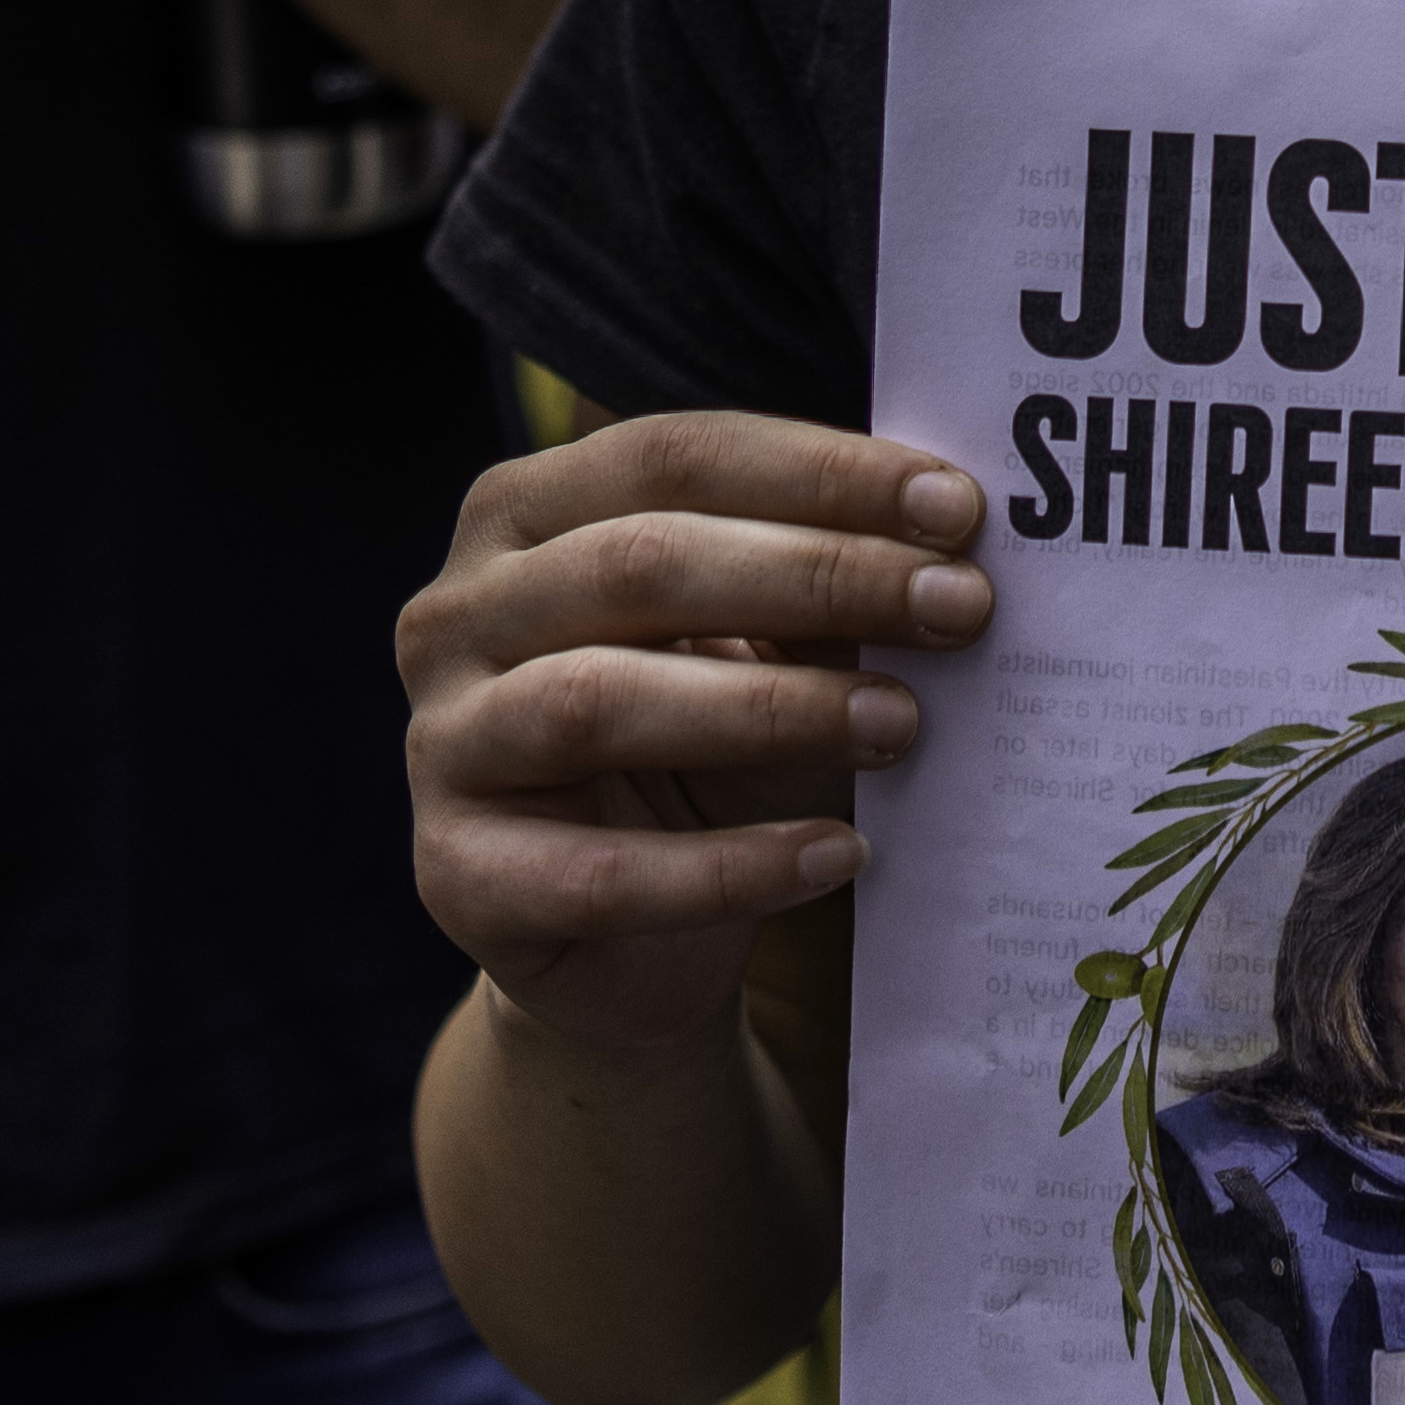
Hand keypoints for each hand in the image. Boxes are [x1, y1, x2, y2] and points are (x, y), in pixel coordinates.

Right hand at [401, 412, 992, 1067]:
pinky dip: (734, 866)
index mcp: (522, 515)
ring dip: (773, 710)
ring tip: (902, 725)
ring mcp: (444, 744)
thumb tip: (947, 542)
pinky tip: (838, 857)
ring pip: (601, 700)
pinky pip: (603, 873)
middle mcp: (455, 613)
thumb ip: (821, 590)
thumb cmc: (703, 757)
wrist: (621, 948)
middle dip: (820, 577)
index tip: (957, 508)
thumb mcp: (763, 653)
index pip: (671, 455)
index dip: (820, 474)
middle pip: (641, 562)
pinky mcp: (459, 877)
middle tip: (960, 608)